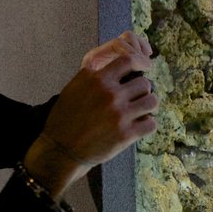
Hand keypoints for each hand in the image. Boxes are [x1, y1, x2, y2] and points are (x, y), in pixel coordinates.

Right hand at [23, 31, 159, 197]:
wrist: (60, 150)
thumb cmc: (66, 119)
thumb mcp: (73, 88)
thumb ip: (94, 75)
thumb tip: (117, 66)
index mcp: (96, 80)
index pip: (128, 60)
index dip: (140, 63)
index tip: (144, 68)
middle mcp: (109, 94)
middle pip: (144, 83)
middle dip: (143, 90)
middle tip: (137, 98)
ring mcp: (119, 114)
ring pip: (152, 101)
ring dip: (149, 106)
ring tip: (141, 111)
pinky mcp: (125, 135)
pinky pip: (151, 123)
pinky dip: (148, 124)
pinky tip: (139, 126)